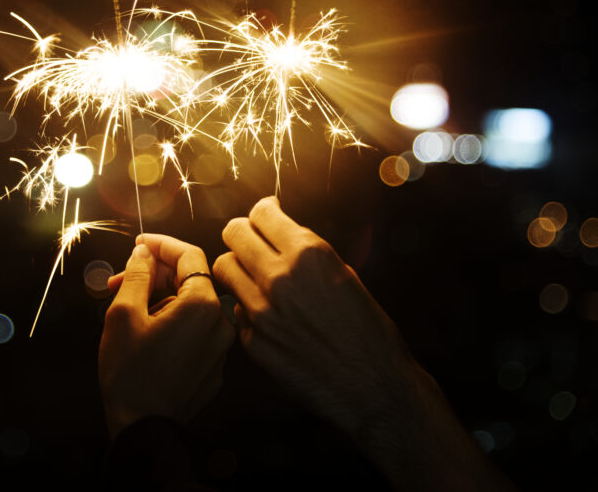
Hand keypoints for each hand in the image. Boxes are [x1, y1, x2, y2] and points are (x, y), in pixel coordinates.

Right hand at [99, 234, 234, 437]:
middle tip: (120, 281)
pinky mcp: (215, 368)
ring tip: (128, 311)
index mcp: (203, 305)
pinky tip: (146, 333)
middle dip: (155, 275)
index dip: (161, 244)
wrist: (143, 429)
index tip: (139, 243)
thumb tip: (144, 252)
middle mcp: (221, 323)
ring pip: (192, 307)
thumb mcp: (124, 313)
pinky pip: (197, 332)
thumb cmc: (130, 371)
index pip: (189, 255)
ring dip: (162, 300)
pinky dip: (174, 323)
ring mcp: (221, 349)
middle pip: (191, 280)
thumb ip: (138, 274)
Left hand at [213, 196, 413, 438]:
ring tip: (251, 275)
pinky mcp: (252, 340)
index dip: (263, 211)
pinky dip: (244, 306)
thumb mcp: (345, 276)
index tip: (265, 216)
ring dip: (236, 267)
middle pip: (234, 233)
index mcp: (309, 255)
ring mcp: (262, 310)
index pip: (262, 212)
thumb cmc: (368, 331)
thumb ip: (309, 253)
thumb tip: (283, 232)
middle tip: (251, 241)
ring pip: (223, 267)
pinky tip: (264, 313)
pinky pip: (234, 308)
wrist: (374, 386)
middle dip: (241, 233)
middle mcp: (280, 277)